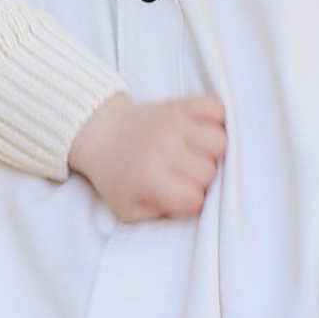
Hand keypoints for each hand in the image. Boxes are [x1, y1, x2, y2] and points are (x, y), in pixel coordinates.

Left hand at [67, 91, 227, 224]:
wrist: (99, 132)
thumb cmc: (115, 173)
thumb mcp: (128, 207)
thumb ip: (160, 213)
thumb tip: (189, 205)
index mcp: (149, 177)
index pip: (195, 198)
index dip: (191, 201)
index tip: (180, 195)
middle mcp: (164, 147)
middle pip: (210, 171)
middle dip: (201, 179)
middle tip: (183, 175)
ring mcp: (173, 122)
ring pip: (219, 141)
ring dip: (211, 151)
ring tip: (195, 153)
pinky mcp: (179, 104)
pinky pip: (214, 108)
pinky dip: (215, 119)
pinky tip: (200, 131)